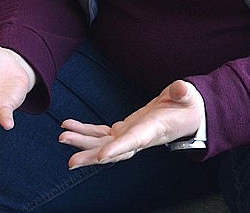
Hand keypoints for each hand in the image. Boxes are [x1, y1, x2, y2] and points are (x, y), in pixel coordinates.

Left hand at [59, 80, 204, 168]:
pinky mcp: (123, 130)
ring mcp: (129, 135)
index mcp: (153, 130)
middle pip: (112, 151)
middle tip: (71, 161)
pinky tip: (68, 126)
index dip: (118, 149)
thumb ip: (183, 93)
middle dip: (91, 156)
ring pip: (102, 144)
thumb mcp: (188, 96)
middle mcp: (138, 138)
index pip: (134, 142)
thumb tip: (180, 88)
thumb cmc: (187, 105)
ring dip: (82, 142)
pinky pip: (101, 134)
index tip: (101, 157)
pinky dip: (84, 131)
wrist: (186, 115)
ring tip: (62, 137)